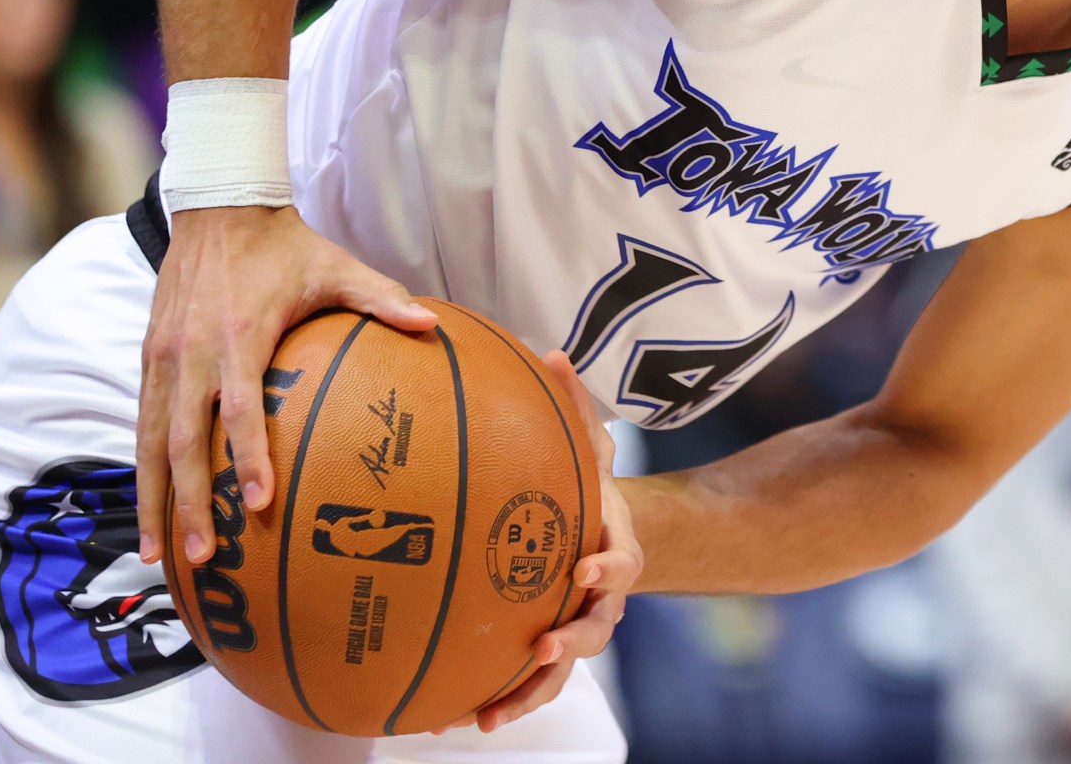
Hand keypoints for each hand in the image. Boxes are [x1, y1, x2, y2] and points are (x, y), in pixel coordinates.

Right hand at [135, 203, 435, 565]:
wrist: (218, 205)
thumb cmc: (284, 243)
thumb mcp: (335, 265)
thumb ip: (381, 298)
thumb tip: (432, 326)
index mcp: (239, 335)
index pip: (239, 408)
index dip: (247, 456)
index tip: (259, 502)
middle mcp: (192, 352)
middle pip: (182, 440)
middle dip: (191, 502)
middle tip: (204, 555)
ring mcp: (163, 356)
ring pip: (149, 440)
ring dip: (153, 499)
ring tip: (154, 553)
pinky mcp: (148, 356)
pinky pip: (140, 420)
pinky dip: (139, 468)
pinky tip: (148, 507)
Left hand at [436, 352, 641, 734]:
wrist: (593, 535)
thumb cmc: (584, 486)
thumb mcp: (584, 443)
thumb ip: (572, 405)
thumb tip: (551, 351)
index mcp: (614, 550)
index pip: (622, 564)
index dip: (607, 572)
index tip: (583, 571)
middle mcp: (598, 602)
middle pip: (596, 632)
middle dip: (571, 648)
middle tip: (543, 651)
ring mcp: (573, 633)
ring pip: (559, 676)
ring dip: (528, 697)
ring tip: (488, 716)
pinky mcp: (542, 656)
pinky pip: (522, 688)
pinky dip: (494, 704)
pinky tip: (448, 720)